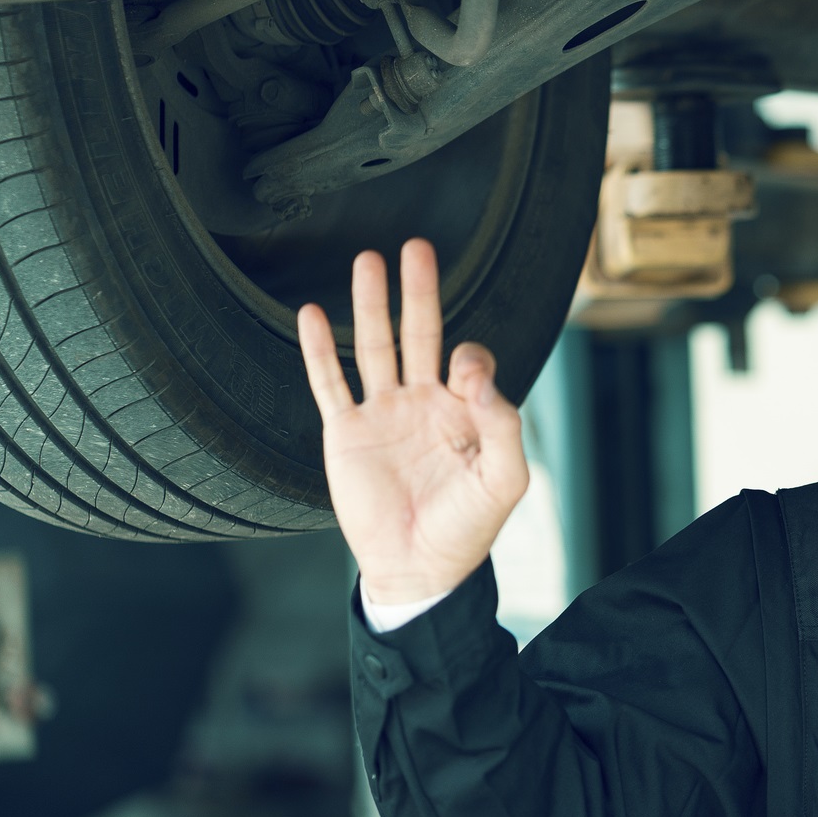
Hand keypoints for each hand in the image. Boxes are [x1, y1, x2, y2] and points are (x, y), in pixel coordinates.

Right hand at [297, 239, 528, 605]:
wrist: (420, 568)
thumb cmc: (468, 529)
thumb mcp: (506, 479)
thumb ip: (505, 423)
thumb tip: (474, 374)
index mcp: (464, 411)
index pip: (468, 360)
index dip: (471, 358)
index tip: (466, 377)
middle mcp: (423, 403)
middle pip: (420, 333)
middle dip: (418, 291)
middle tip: (417, 248)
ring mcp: (383, 414)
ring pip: (375, 346)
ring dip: (371, 305)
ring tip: (369, 260)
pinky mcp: (347, 432)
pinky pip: (330, 382)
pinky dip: (319, 349)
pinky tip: (311, 314)